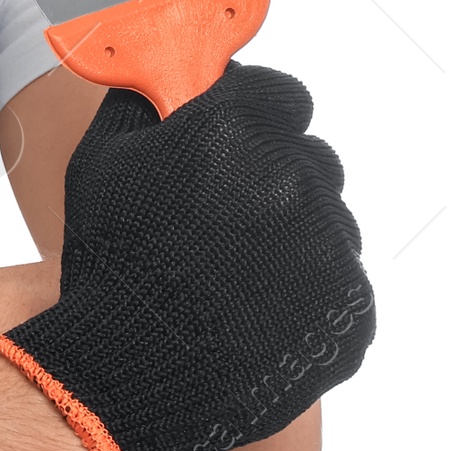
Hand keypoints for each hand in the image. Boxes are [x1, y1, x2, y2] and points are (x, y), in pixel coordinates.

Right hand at [0, 63, 372, 450]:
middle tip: (225, 216)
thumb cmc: (112, 268)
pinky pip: (339, 282)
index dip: (252, 116)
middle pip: (309, 158)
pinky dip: (308, 292)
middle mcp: (297, 179)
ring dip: (294, 235)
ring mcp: (331, 247)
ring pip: (328, 222)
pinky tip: (255, 309)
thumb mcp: (99, 164)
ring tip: (234, 274)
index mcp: (239, 131)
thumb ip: (140, 105)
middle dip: (274, 176)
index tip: (232, 138)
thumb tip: (161, 78)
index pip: (279, 94)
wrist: (132, 373)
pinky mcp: (351, 309)